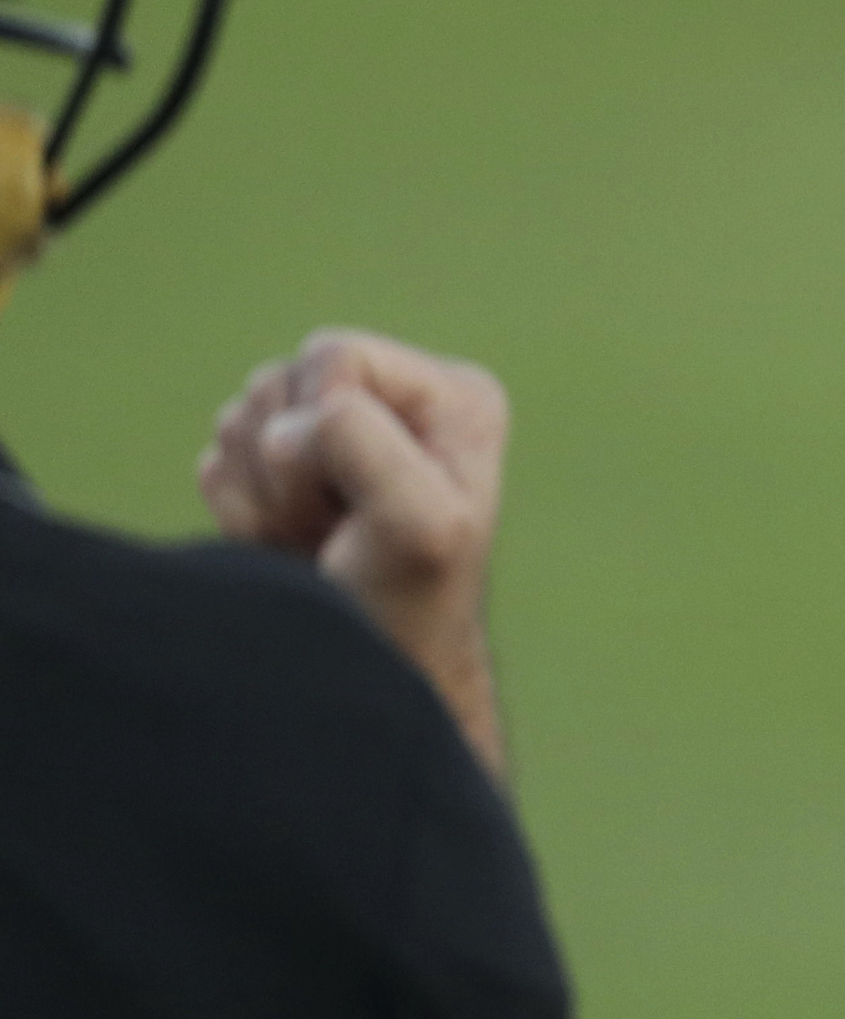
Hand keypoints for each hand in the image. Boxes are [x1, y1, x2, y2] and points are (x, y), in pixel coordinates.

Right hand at [199, 329, 513, 777]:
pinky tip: (291, 542)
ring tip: (320, 536)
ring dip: (265, 494)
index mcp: (452, 393)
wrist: (367, 665)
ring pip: (242, 417)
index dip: (320, 424)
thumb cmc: (408, 597)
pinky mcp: (283, 466)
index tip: (358, 498)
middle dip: (288, 464)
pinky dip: (241, 511)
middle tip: (338, 525)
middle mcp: (398, 399)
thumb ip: (364, 446)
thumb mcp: (418, 523)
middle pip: (280, 380)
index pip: (334, 354)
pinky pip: (217, 459)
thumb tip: (285, 429)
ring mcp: (334, 430)